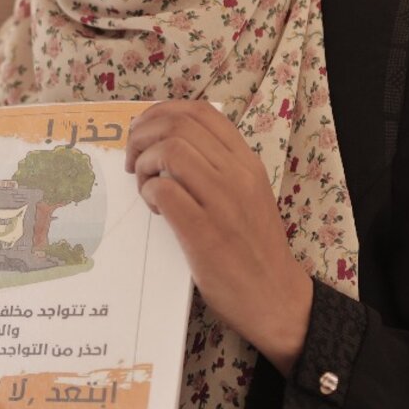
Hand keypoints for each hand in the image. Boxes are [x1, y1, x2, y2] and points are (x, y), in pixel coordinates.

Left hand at [125, 101, 312, 371]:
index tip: (144, 131)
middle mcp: (238, 174)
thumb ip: (220, 166)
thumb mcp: (249, 194)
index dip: (162, 112)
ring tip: (146, 187)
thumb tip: (173, 143)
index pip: (201, 111)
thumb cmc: (255, 247)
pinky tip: (154, 210)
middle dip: (142, 136)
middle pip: (179, 125)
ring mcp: (223, 202)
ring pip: (170, 152)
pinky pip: (164, 192)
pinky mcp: (204, 233)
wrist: (275, 297)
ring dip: (145, 165)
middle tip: (133, 160)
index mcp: (247, 162)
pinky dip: (149, 194)